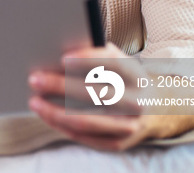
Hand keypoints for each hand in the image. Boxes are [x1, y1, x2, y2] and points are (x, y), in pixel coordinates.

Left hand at [27, 44, 193, 150]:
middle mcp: (137, 101)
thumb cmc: (125, 79)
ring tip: (35, 101)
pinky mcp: (119, 142)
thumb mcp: (120, 62)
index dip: (87, 60)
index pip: (112, 63)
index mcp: (136, 75)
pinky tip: (47, 115)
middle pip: (94, 93)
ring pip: (86, 120)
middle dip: (60, 85)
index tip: (62, 57)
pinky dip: (62, 126)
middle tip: (35, 79)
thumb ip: (96, 55)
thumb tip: (59, 49)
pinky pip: (85, 137)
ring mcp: (129, 125)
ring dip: (55, 111)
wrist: (158, 108)